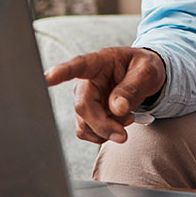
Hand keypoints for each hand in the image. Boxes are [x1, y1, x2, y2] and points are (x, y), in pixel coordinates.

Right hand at [44, 46, 165, 144]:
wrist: (145, 77)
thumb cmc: (144, 68)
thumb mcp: (147, 71)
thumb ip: (132, 87)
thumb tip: (117, 108)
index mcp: (99, 62)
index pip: (78, 66)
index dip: (61, 72)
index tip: (48, 77)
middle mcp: (86, 81)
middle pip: (82, 106)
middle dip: (102, 124)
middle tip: (123, 134)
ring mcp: (85, 98)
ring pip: (84, 123)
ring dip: (106, 130)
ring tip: (128, 119)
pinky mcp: (87, 114)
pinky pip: (88, 132)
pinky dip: (104, 134)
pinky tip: (118, 125)